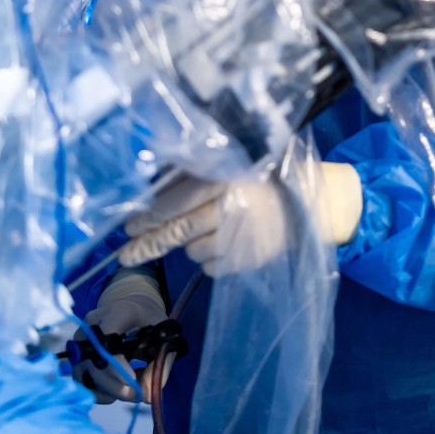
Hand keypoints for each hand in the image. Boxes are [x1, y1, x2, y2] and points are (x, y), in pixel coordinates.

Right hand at [71, 268, 174, 404]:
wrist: (133, 307)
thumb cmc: (150, 319)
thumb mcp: (164, 336)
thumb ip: (160, 364)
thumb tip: (147, 397)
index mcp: (116, 313)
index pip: (107, 343)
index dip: (117, 367)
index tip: (134, 381)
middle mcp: (92, 325)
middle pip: (95, 365)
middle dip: (117, 387)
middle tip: (138, 394)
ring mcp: (81, 340)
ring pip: (87, 376)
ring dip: (109, 391)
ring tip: (129, 388)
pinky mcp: (78, 354)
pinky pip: (82, 380)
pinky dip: (99, 392)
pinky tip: (116, 390)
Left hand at [118, 162, 362, 276]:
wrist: (308, 206)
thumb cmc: (262, 180)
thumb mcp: (230, 166)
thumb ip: (194, 175)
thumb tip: (152, 192)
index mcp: (221, 180)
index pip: (172, 203)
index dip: (146, 216)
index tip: (128, 225)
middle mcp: (227, 209)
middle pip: (175, 232)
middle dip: (147, 244)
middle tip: (126, 253)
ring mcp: (236, 239)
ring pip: (191, 251)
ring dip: (190, 243)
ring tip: (209, 228)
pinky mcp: (244, 262)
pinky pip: (210, 267)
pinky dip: (210, 257)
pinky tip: (225, 241)